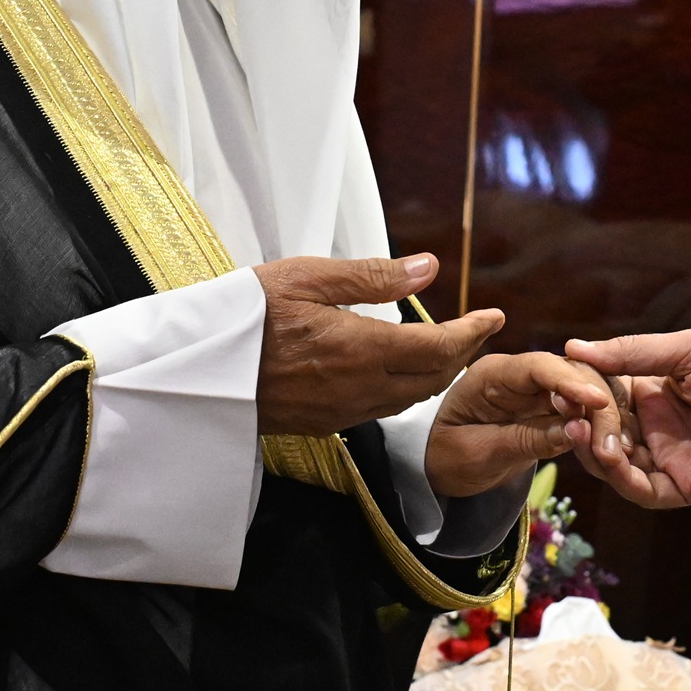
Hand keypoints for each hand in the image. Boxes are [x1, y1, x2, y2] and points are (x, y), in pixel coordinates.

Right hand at [254, 253, 503, 435]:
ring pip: (408, 399)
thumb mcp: (307, 277)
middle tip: (477, 329)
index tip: (495, 317)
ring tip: (448, 349)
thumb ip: (372, 276)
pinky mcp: (322, 423)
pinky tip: (399, 373)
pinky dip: (405, 391)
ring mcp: (341, 412)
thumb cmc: (247, 313)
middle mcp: (359, 388)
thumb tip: (429, 267)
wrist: (195, 371)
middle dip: (462, 354)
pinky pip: (380, 410)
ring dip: (436, 376)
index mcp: (361, 349)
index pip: (438, 348)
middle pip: (432, 379)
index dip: (472, 333)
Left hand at [425, 352, 627, 498]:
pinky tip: (609, 448)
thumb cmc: (445, 457)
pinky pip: (580, 411)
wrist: (433, 467)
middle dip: (595, 402)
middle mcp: (518, 376)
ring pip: (583, 390)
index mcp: (493, 374)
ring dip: (601, 417)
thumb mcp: (480, 453)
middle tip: (611, 443)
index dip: (572, 382)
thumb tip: (577, 430)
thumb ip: (528, 440)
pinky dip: (596, 427)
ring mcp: (535, 392)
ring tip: (613, 449)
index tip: (598, 403)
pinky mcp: (547, 410)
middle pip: (571, 373)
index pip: (539, 367)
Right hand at [561, 328, 690, 509]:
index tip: (560, 392)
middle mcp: (654, 426)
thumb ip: (631, 353)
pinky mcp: (687, 485)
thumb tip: (573, 348)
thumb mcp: (684, 351)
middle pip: (604, 437)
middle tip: (574, 419)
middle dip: (586, 430)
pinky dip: (625, 480)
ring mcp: (669, 457)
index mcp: (649, 392)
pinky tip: (613, 460)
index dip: (580, 399)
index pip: (601, 400)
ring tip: (588, 436)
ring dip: (598, 454)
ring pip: (618, 467)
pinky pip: (646, 492)